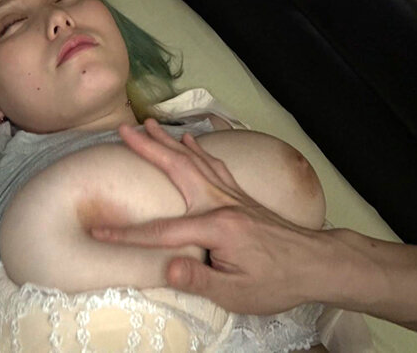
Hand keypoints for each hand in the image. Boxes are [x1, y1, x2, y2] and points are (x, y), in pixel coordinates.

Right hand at [93, 119, 330, 314]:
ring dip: (171, 140)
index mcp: (216, 227)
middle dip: (148, 149)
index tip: (98, 232)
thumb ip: (200, 279)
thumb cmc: (277, 282)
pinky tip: (193, 139)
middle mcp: (222, 202)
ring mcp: (233, 194)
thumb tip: (167, 268)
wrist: (318, 264)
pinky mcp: (241, 195)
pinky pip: (215, 163)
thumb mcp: (237, 293)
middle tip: (124, 131)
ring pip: (195, 159)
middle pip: (177, 169)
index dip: (127, 235)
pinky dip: (200, 148)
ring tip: (152, 124)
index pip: (162, 232)